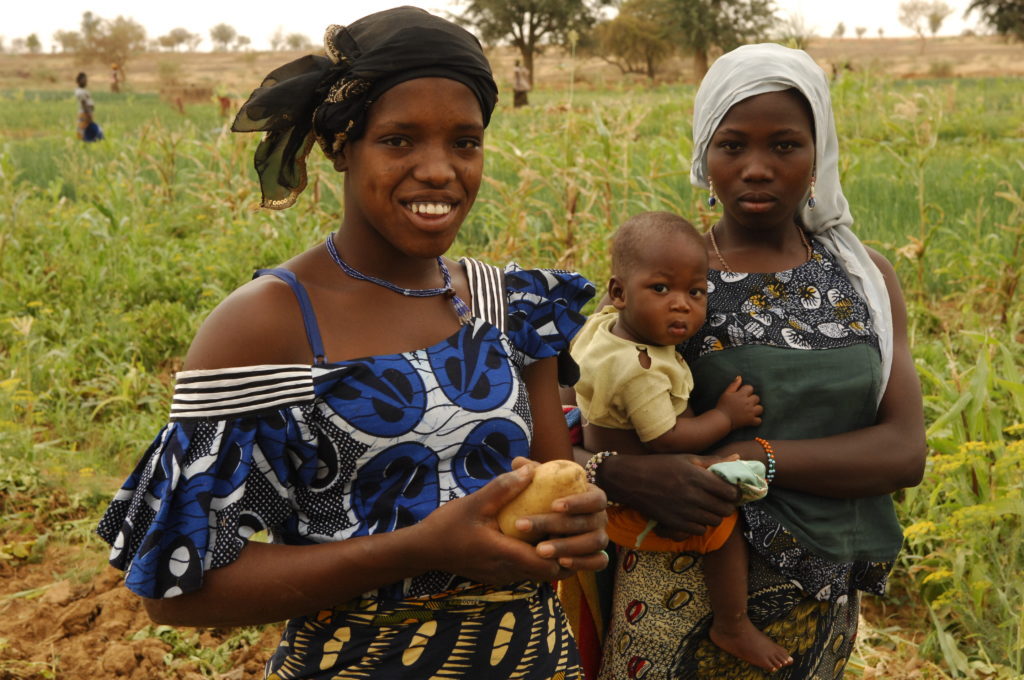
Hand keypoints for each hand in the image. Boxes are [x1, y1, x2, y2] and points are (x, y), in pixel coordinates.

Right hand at [417, 463, 581, 584]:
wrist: (424, 550)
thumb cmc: (448, 526)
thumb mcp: (475, 503)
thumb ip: (504, 488)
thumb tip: (531, 470)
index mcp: (505, 554)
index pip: (548, 564)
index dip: (564, 550)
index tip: (567, 528)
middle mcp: (508, 571)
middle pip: (549, 572)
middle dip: (562, 552)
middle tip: (566, 528)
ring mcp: (503, 576)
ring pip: (538, 573)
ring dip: (548, 555)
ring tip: (552, 530)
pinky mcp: (497, 576)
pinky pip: (524, 571)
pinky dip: (533, 557)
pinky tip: (531, 536)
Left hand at [509, 458, 608, 575]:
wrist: (545, 532)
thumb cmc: (544, 503)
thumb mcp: (538, 487)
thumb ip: (530, 473)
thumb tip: (518, 463)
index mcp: (592, 497)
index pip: (596, 498)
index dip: (579, 502)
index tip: (554, 505)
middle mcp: (600, 518)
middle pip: (589, 522)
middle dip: (558, 525)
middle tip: (527, 527)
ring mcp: (600, 538)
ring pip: (594, 543)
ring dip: (567, 546)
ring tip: (540, 550)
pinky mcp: (598, 558)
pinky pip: (597, 562)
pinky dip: (582, 563)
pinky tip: (561, 563)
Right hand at [600, 452, 738, 538]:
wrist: (630, 480)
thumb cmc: (659, 465)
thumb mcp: (686, 458)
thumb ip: (713, 461)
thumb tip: (739, 459)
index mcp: (697, 476)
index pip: (730, 492)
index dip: (734, 492)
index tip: (730, 490)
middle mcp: (692, 495)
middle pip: (725, 509)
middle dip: (727, 505)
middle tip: (720, 499)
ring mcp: (684, 511)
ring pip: (714, 521)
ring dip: (714, 515)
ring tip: (707, 506)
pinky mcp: (675, 522)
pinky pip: (699, 530)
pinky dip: (701, 524)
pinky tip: (695, 515)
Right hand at [715, 376, 762, 428]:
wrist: (721, 419)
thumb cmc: (722, 405)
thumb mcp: (726, 393)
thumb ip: (734, 385)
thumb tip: (739, 377)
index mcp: (742, 395)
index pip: (750, 388)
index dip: (747, 391)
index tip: (742, 394)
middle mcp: (748, 403)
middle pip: (757, 398)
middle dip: (752, 399)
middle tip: (745, 403)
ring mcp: (750, 412)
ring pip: (760, 408)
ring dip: (756, 409)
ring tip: (750, 410)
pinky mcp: (750, 421)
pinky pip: (759, 420)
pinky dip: (756, 420)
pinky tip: (751, 418)